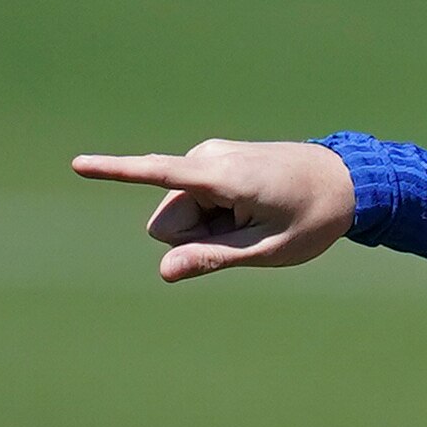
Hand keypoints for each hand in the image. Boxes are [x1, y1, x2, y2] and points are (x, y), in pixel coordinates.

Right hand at [70, 139, 356, 281]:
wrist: (349, 181)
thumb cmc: (314, 219)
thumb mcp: (267, 250)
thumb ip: (213, 258)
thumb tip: (165, 271)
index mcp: (223, 177)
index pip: (158, 173)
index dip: (115, 171)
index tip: (76, 164)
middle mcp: (209, 157)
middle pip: (168, 221)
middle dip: (196, 237)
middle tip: (248, 232)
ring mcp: (210, 155)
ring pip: (180, 212)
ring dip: (209, 226)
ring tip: (256, 218)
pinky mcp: (214, 159)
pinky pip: (195, 199)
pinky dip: (217, 213)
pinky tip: (252, 207)